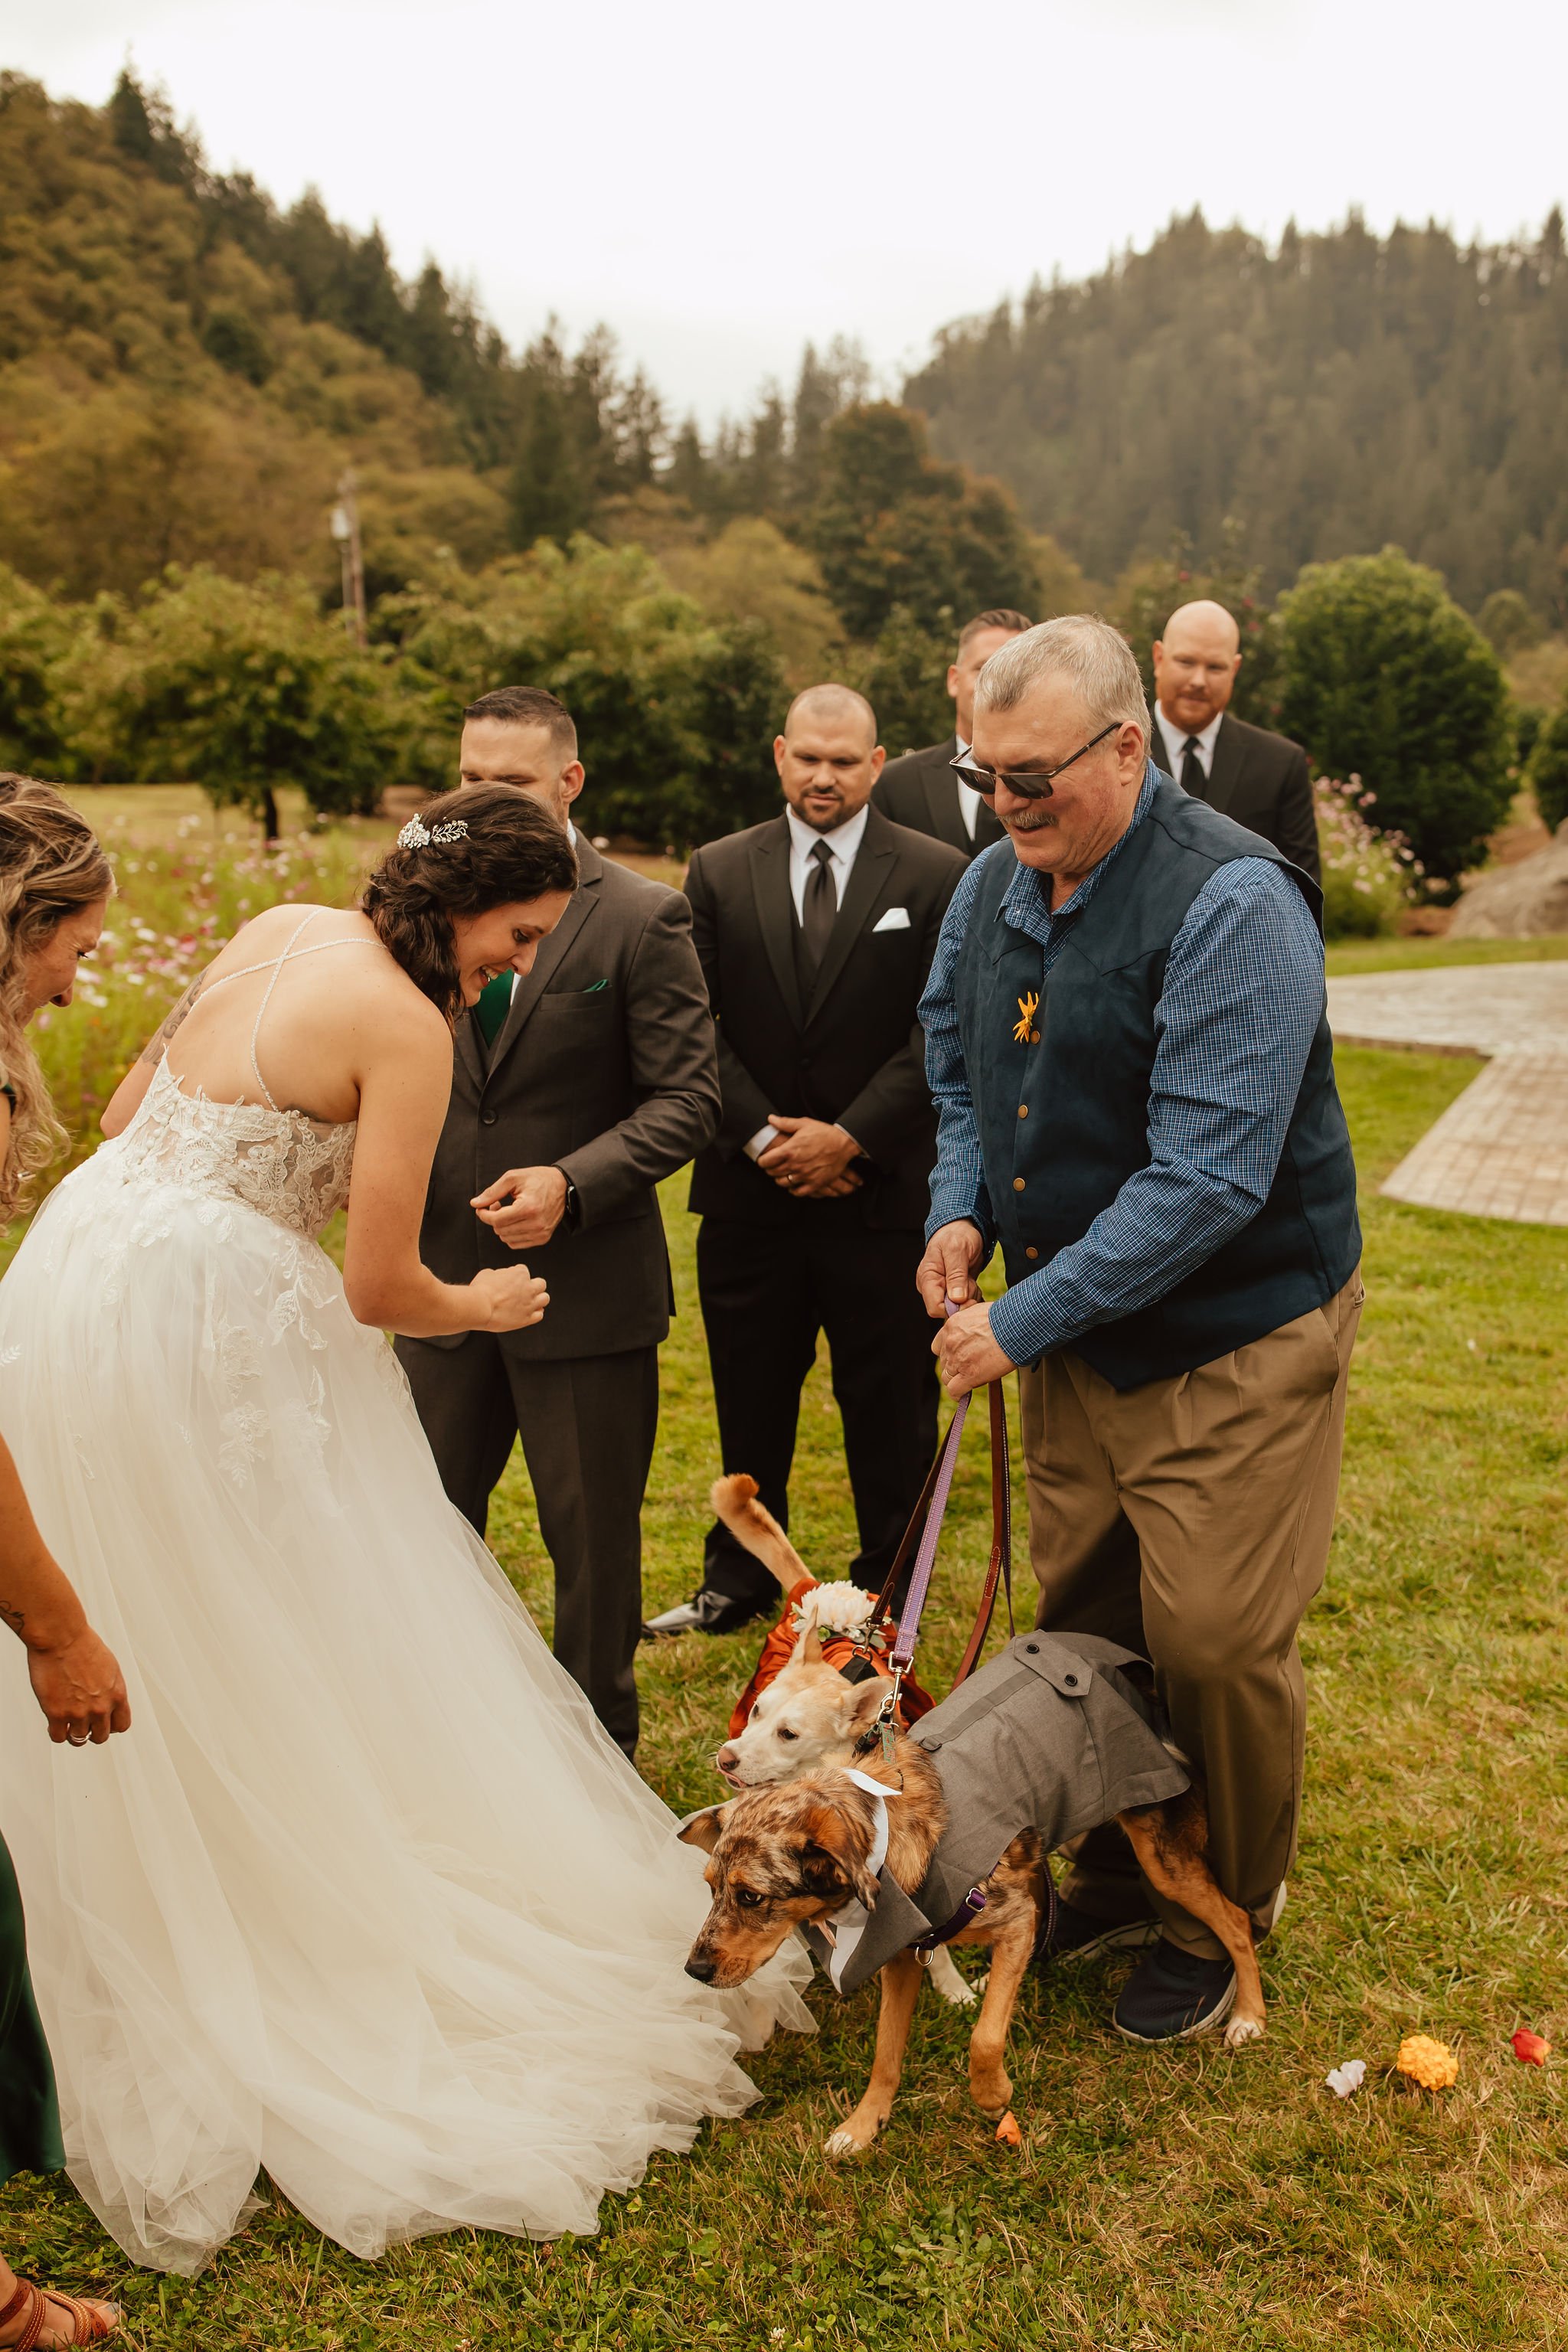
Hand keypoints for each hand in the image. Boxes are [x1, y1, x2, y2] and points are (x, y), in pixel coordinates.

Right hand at [27, 1624, 130, 1744]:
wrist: (61, 1638)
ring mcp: (78, 1712)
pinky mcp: (56, 1713)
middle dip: (93, 1731)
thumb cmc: (83, 1645)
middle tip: (83, 1724)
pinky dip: (57, 1733)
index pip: (121, 1725)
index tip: (103, 1722)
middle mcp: (101, 1707)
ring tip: (67, 1723)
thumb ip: (111, 1688)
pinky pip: (58, 1737)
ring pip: (79, 1739)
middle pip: (101, 1736)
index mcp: (117, 1694)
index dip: (111, 1726)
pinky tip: (54, 1724)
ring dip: (73, 1732)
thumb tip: (108, 1700)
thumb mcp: (110, 1667)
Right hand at [469, 1266, 549, 1332]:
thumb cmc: (481, 1289)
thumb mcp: (488, 1273)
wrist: (480, 1307)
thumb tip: (499, 1277)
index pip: (524, 1270)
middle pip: (541, 1283)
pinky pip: (539, 1315)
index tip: (509, 1281)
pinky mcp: (527, 1319)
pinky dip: (535, 1313)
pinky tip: (527, 1313)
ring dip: (538, 1299)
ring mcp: (530, 1304)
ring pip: (545, 1298)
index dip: (516, 1275)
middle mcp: (529, 1288)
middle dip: (534, 1285)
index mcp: (520, 1274)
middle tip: (524, 1290)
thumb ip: (499, 1274)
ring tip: (529, 1302)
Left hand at [472, 1166, 568, 1249]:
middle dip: (492, 1218)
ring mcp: (541, 1233)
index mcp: (528, 1207)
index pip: (496, 1220)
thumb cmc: (538, 1179)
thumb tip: (475, 1204)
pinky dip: (510, 1234)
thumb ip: (492, 1191)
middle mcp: (536, 1223)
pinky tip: (514, 1221)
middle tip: (497, 1204)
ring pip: (506, 1239)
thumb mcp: (513, 1178)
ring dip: (501, 1226)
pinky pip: (516, 1244)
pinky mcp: (543, 1238)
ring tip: (507, 1212)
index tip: (481, 1207)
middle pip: (500, 1230)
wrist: (563, 1186)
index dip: (484, 1214)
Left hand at [758, 1116, 862, 1199]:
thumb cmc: (824, 1133)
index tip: (764, 1159)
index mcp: (790, 1150)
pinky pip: (798, 1192)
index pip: (766, 1161)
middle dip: (770, 1169)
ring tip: (782, 1174)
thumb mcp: (804, 1124)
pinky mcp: (815, 1183)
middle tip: (772, 1166)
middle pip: (772, 1173)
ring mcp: (805, 1176)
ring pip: (783, 1183)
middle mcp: (795, 1165)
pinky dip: (793, 1189)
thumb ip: (785, 1123)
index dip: (762, 1161)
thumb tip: (770, 1119)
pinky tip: (793, 1184)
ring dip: (780, 1179)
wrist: (844, 1143)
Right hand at [916, 1220, 985, 1316]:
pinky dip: (971, 1297)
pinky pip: (963, 1304)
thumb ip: (956, 1275)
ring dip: (969, 1298)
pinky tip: (971, 1283)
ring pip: (957, 1308)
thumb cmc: (957, 1235)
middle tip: (970, 1282)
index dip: (953, 1308)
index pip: (935, 1308)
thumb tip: (956, 1299)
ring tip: (970, 1279)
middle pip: (947, 1311)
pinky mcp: (952, 1291)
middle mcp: (931, 1287)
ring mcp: (942, 1290)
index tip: (968, 1296)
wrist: (962, 1228)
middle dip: (963, 1301)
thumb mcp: (957, 1250)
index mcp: (927, 1278)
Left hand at [933, 1301, 1015, 1400]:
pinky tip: (964, 1394)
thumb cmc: (1006, 1318)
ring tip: (971, 1380)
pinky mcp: (969, 1374)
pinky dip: (958, 1394)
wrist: (1016, 1326)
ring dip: (957, 1380)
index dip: (949, 1354)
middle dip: (955, 1366)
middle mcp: (950, 1343)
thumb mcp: (979, 1313)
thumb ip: (969, 1325)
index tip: (960, 1356)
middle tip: (971, 1366)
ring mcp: (958, 1359)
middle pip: (944, 1363)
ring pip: (947, 1378)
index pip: (939, 1347)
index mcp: (952, 1326)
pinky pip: (954, 1391)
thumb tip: (974, 1333)